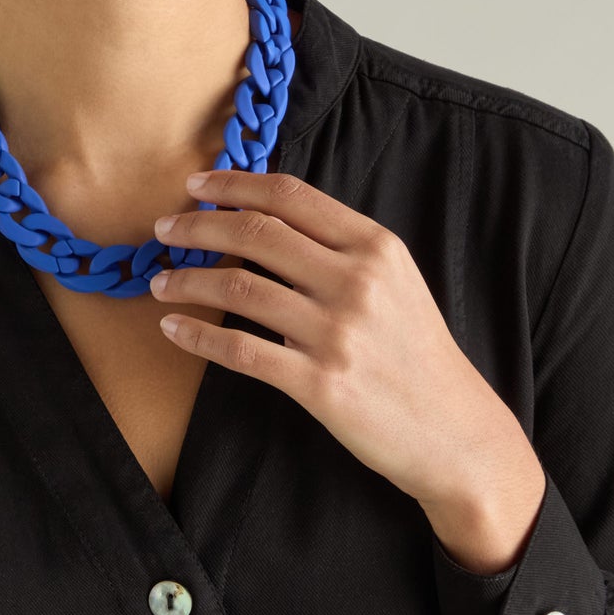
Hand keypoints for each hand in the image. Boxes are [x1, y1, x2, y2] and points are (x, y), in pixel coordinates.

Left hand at [151, 166, 545, 574]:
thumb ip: (343, 249)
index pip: (291, 196)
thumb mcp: (397, 282)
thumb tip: (270, 219)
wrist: (452, 430)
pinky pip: (241, 351)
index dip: (235, 185)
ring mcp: (337, 333)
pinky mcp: (319, 383)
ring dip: (188, 281)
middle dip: (198, 226)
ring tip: (161, 282)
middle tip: (163, 229)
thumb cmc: (417, 355)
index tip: (195, 186)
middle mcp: (356, 282)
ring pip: (239, 289)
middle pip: (256, 234)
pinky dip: (197, 336)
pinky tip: (172, 328)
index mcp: (376, 247)